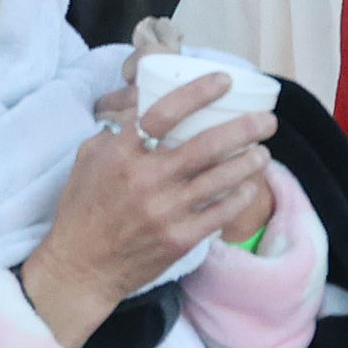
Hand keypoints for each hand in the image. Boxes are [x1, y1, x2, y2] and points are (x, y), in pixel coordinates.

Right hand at [19, 73, 276, 347]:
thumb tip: (142, 106)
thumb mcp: (88, 159)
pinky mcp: (179, 238)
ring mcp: (165, 211)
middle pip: (206, 145)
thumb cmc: (83, 209)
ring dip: (249, 163)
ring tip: (263, 153)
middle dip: (244, 129)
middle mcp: (146, 179)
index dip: (199, 92)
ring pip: (221, 179)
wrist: (81, 266)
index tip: (225, 81)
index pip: (165, 112)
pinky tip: (248, 187)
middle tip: (267, 121)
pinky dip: (239, 197)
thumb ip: (117, 132)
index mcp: (122, 153)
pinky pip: (220, 213)